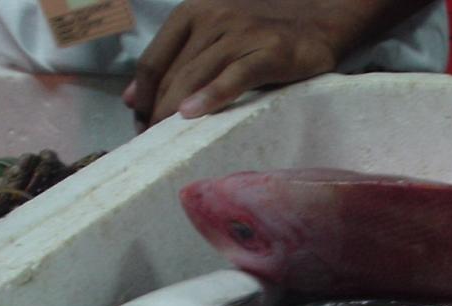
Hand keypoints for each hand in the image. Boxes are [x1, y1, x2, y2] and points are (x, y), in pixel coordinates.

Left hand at [126, 0, 389, 126]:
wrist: (319, 20)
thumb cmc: (263, 35)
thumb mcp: (214, 37)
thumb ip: (178, 60)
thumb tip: (133, 98)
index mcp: (192, 13)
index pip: (154, 60)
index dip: (143, 96)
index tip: (140, 126)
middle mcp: (213, 18)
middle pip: (174, 74)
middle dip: (159, 112)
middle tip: (152, 146)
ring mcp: (242, 33)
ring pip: (197, 76)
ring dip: (176, 110)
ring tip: (166, 142)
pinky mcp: (269, 52)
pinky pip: (235, 77)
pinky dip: (212, 96)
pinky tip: (193, 114)